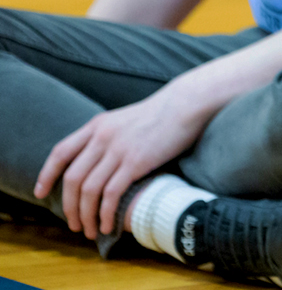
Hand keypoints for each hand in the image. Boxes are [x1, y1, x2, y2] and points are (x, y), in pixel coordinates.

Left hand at [34, 82, 211, 238]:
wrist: (187, 104)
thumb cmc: (163, 113)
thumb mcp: (125, 119)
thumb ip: (108, 135)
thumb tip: (98, 158)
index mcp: (97, 125)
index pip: (60, 152)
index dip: (47, 175)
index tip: (41, 193)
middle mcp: (102, 137)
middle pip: (72, 178)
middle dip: (68, 206)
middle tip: (74, 223)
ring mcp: (118, 150)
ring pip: (89, 190)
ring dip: (86, 215)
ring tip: (91, 230)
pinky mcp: (136, 161)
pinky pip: (111, 194)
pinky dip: (105, 213)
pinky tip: (109, 224)